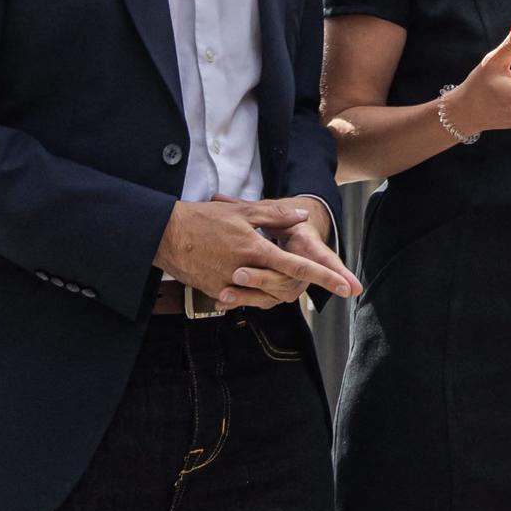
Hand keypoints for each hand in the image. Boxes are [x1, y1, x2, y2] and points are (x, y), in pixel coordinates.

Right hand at [158, 196, 359, 310]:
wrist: (165, 235)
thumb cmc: (204, 218)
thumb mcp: (242, 212)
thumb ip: (275, 215)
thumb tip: (303, 215)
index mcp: (254, 249)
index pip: (296, 266)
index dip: (323, 277)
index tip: (345, 287)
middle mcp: (244, 271)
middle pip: (284, 285)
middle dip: (310, 286)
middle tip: (337, 286)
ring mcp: (229, 285)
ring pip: (265, 297)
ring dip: (279, 291)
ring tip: (293, 284)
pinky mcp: (216, 292)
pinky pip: (244, 299)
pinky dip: (255, 294)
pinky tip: (261, 286)